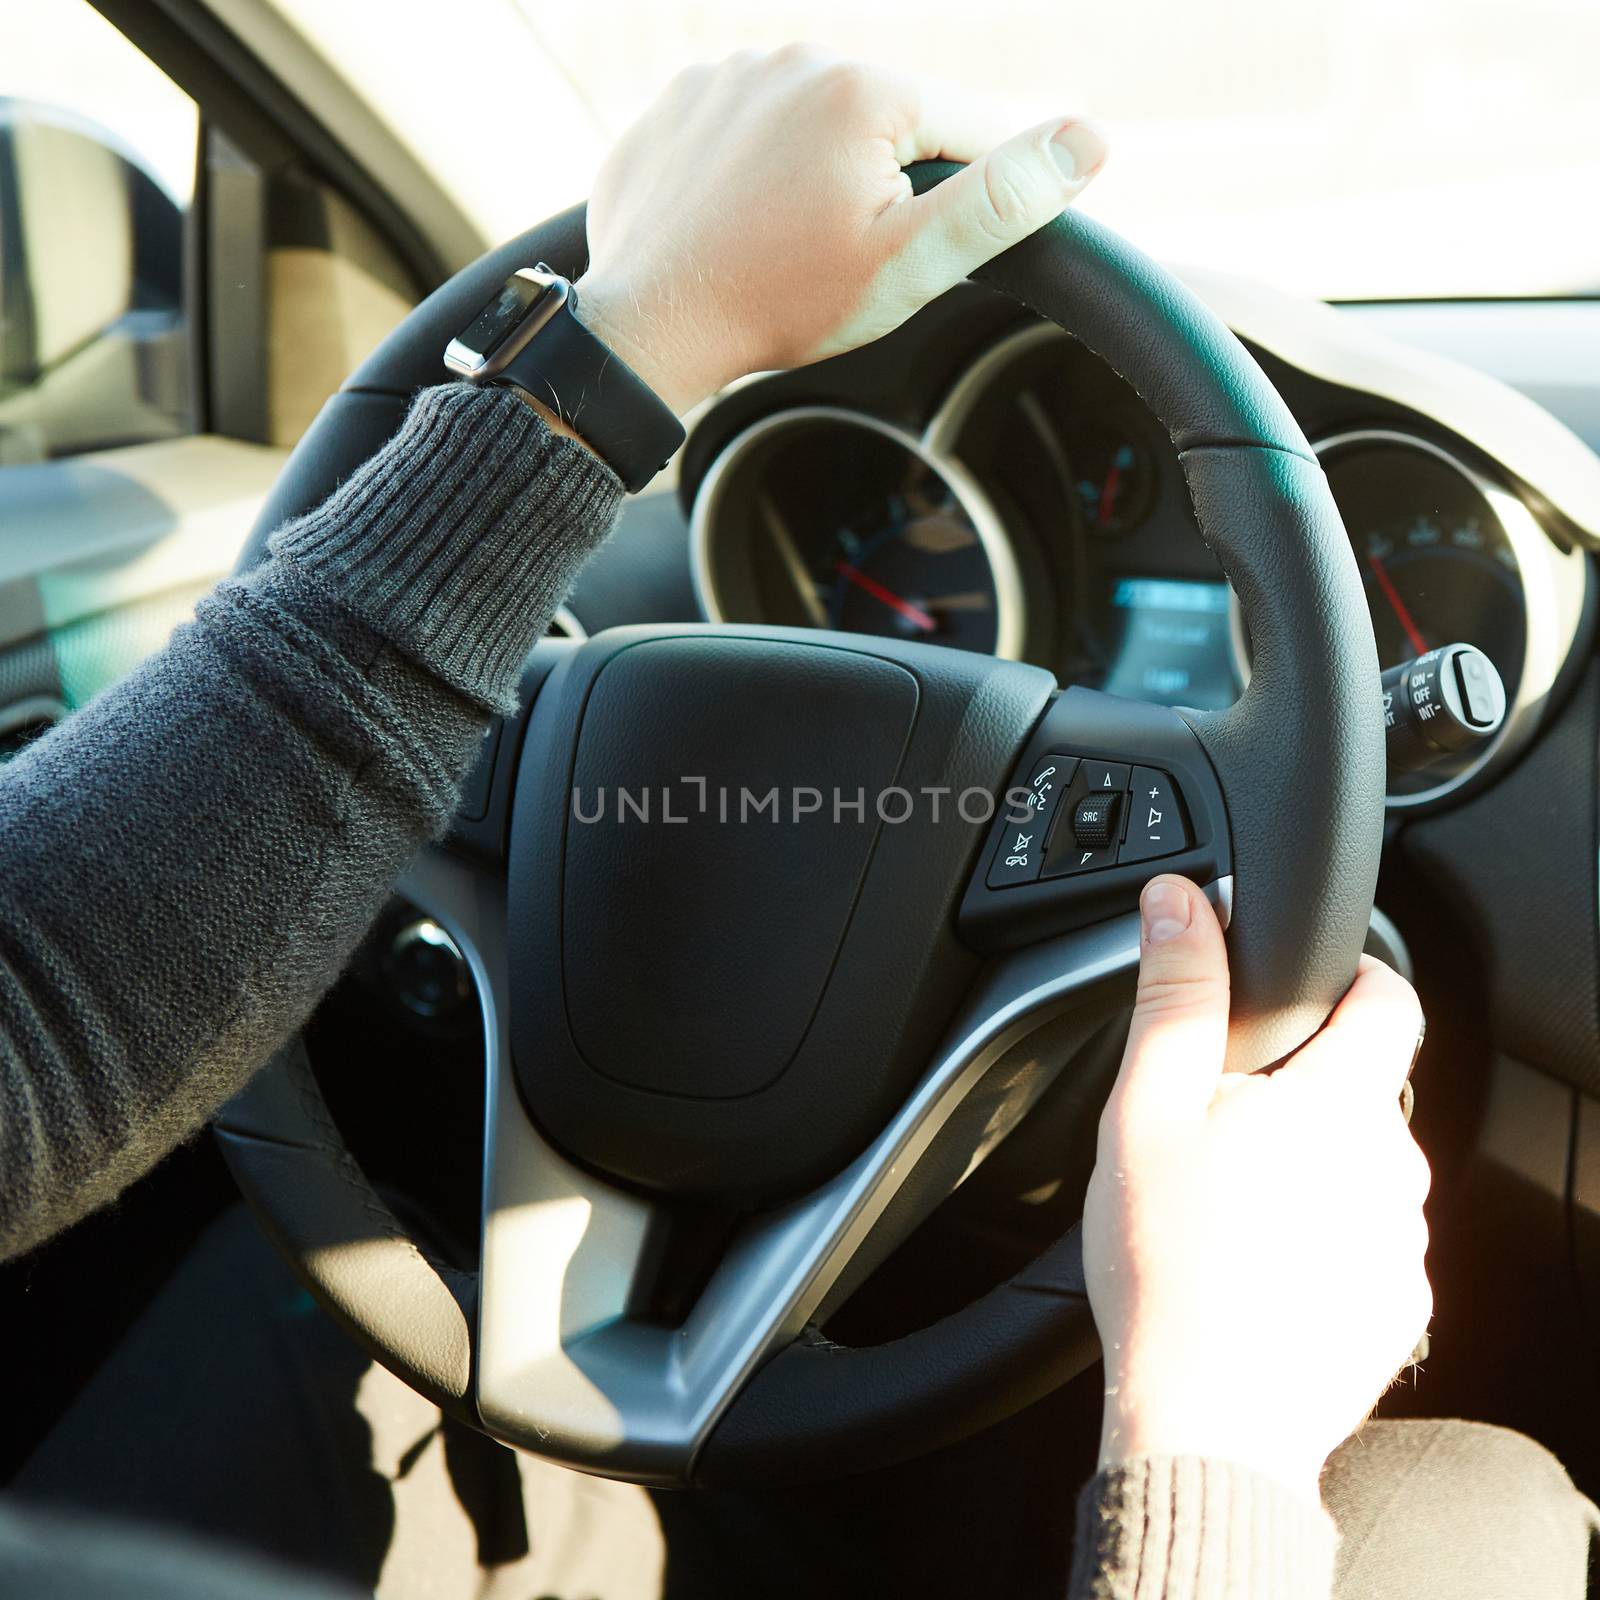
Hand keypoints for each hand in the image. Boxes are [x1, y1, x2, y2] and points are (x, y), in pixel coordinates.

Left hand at [575, 47, 1106, 414]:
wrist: (650, 326)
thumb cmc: (779, 302)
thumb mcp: (907, 264)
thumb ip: (1000, 199)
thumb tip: (1088, 140)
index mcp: (863, 88)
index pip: (966, 127)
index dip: (961, 197)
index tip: (915, 248)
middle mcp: (794, 56)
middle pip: (886, 121)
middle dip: (881, 184)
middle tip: (835, 256)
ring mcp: (727, 73)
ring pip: (814, 122)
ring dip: (816, 173)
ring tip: (781, 242)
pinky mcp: (679, 101)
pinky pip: (747, 127)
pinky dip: (753, 170)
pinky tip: (738, 222)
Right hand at [1083, 875, 1430, 1504]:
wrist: (1205, 1422)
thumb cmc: (1168, 1265)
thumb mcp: (1147, 1109)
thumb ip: (1175, 995)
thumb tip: (1180, 903)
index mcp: (1338, 1103)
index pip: (1390, 997)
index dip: (1353, 973)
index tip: (1307, 983)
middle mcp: (1392, 1167)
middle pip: (1364, 1088)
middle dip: (1302, 1086)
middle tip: (1218, 1118)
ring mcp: (1401, 1242)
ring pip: (1361, 1166)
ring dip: (1310, 1163)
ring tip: (1225, 1200)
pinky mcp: (1395, 1303)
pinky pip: (1362, 1238)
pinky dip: (1319, 1233)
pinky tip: (1252, 1260)